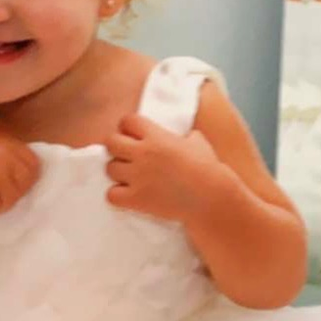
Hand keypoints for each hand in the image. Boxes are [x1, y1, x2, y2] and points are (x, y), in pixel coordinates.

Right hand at [0, 128, 40, 215]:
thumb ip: (0, 152)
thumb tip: (21, 174)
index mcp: (7, 140)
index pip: (34, 164)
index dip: (21, 176)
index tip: (4, 181)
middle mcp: (9, 155)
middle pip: (27, 184)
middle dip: (10, 191)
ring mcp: (0, 175)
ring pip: (12, 200)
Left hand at [104, 114, 234, 221]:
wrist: (211, 198)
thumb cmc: (208, 168)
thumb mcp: (198, 142)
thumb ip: (183, 136)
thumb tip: (183, 136)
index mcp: (157, 136)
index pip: (127, 121)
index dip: (128, 127)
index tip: (133, 135)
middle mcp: (144, 154)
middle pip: (111, 142)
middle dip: (116, 146)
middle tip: (125, 155)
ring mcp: (138, 177)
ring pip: (109, 168)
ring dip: (117, 171)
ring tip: (129, 176)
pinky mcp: (137, 199)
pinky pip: (111, 194)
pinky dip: (117, 195)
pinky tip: (128, 194)